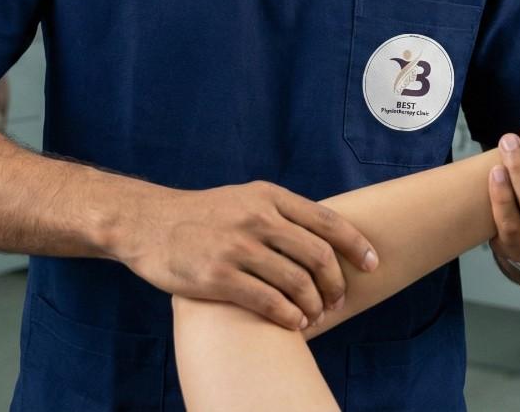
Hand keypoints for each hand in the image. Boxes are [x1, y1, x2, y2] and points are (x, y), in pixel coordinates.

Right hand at [122, 181, 379, 330]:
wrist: (147, 223)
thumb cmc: (202, 216)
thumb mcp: (243, 199)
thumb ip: (280, 214)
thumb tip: (325, 239)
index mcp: (267, 196)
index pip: (326, 221)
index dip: (356, 245)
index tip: (372, 264)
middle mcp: (256, 218)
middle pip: (317, 255)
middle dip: (335, 283)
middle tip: (338, 301)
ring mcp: (236, 247)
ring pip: (296, 282)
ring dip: (313, 305)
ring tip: (314, 315)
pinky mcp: (218, 276)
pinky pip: (268, 302)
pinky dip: (289, 317)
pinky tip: (295, 323)